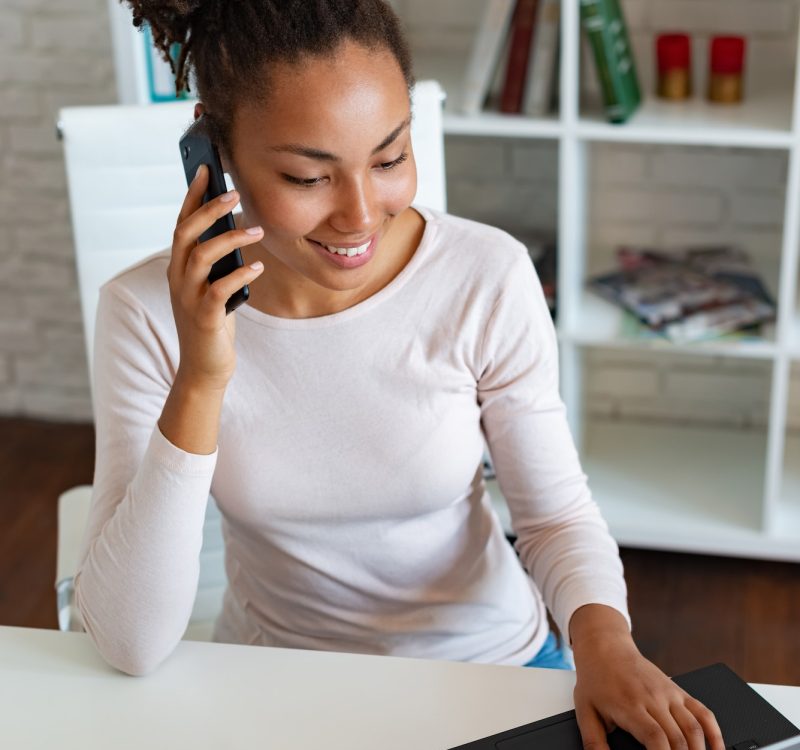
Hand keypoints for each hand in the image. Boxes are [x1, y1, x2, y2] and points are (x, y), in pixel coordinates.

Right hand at [168, 164, 265, 390]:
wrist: (204, 368)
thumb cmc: (213, 323)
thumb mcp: (213, 287)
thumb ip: (217, 263)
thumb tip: (238, 230)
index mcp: (178, 267)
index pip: (182, 223)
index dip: (192, 196)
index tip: (206, 169)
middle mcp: (178, 278)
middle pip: (186, 233)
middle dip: (209, 209)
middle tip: (234, 192)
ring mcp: (188, 298)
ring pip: (202, 257)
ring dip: (230, 239)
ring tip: (256, 230)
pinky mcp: (205, 318)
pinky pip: (219, 289)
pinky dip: (240, 275)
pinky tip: (258, 267)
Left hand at [570, 605, 724, 749]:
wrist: (605, 647)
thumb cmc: (595, 680)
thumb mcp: (585, 711)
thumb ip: (594, 742)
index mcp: (630, 706)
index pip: (655, 738)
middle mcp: (653, 698)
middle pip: (678, 738)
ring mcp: (668, 693)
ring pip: (694, 728)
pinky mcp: (678, 690)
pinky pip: (703, 712)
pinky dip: (715, 733)